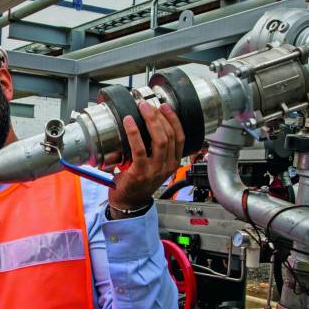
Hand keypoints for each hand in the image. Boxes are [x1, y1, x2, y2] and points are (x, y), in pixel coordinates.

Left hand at [108, 101, 184, 215]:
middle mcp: (167, 166)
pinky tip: (129, 122)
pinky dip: (134, 133)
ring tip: (142, 108)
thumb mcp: (153, 165)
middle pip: (169, 135)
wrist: (129, 203)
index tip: (165, 106)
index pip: (180, 137)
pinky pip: (140, 149)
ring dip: (151, 121)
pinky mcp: (141, 172)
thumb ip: (154, 150)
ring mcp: (155, 170)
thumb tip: (147, 125)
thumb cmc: (138, 182)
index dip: (174, 120)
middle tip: (148, 105)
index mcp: (173, 162)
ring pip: (159, 140)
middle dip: (160, 116)